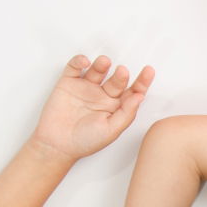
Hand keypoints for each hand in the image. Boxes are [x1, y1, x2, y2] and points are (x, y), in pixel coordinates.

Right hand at [30, 55, 155, 160]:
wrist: (57, 145)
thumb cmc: (86, 141)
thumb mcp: (111, 130)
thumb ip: (126, 113)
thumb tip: (139, 96)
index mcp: (116, 108)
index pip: (132, 92)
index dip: (142, 82)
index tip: (149, 71)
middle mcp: (103, 96)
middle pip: (116, 80)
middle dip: (121, 75)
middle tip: (122, 72)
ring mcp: (86, 88)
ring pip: (98, 70)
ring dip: (102, 64)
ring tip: (104, 62)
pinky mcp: (69, 83)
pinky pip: (75, 67)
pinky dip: (79, 61)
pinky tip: (84, 62)